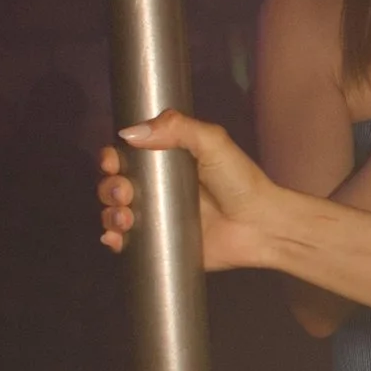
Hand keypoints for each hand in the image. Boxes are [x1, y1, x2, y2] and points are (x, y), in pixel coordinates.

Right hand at [100, 110, 291, 268]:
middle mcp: (158, 188)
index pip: (127, 155)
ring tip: (124, 218)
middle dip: (109, 187)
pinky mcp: (162, 243)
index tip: (112, 161)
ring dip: (109, 214)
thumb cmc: (241, 181)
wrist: (261, 225)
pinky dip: (113, 240)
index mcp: (167, 161)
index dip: (112, 158)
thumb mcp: (213, 142)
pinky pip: (128, 242)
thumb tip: (129, 132)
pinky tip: (114, 238)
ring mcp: (159, 217)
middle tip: (125, 192)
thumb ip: (177, 127)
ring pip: (116, 213)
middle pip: (115, 184)